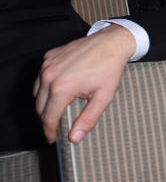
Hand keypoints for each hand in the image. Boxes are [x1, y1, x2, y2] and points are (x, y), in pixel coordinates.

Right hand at [33, 24, 135, 143]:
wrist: (111, 42)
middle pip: (40, 106)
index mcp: (61, 88)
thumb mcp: (103, 97)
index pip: (48, 117)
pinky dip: (46, 86)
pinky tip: (59, 90)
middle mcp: (49, 76)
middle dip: (47, 119)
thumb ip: (88, 119)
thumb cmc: (109, 69)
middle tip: (56, 127)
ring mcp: (47, 64)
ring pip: (37, 92)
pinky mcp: (49, 56)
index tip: (52, 139)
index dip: (49, 131)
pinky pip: (41, 77)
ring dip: (44, 103)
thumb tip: (75, 138)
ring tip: (57, 110)